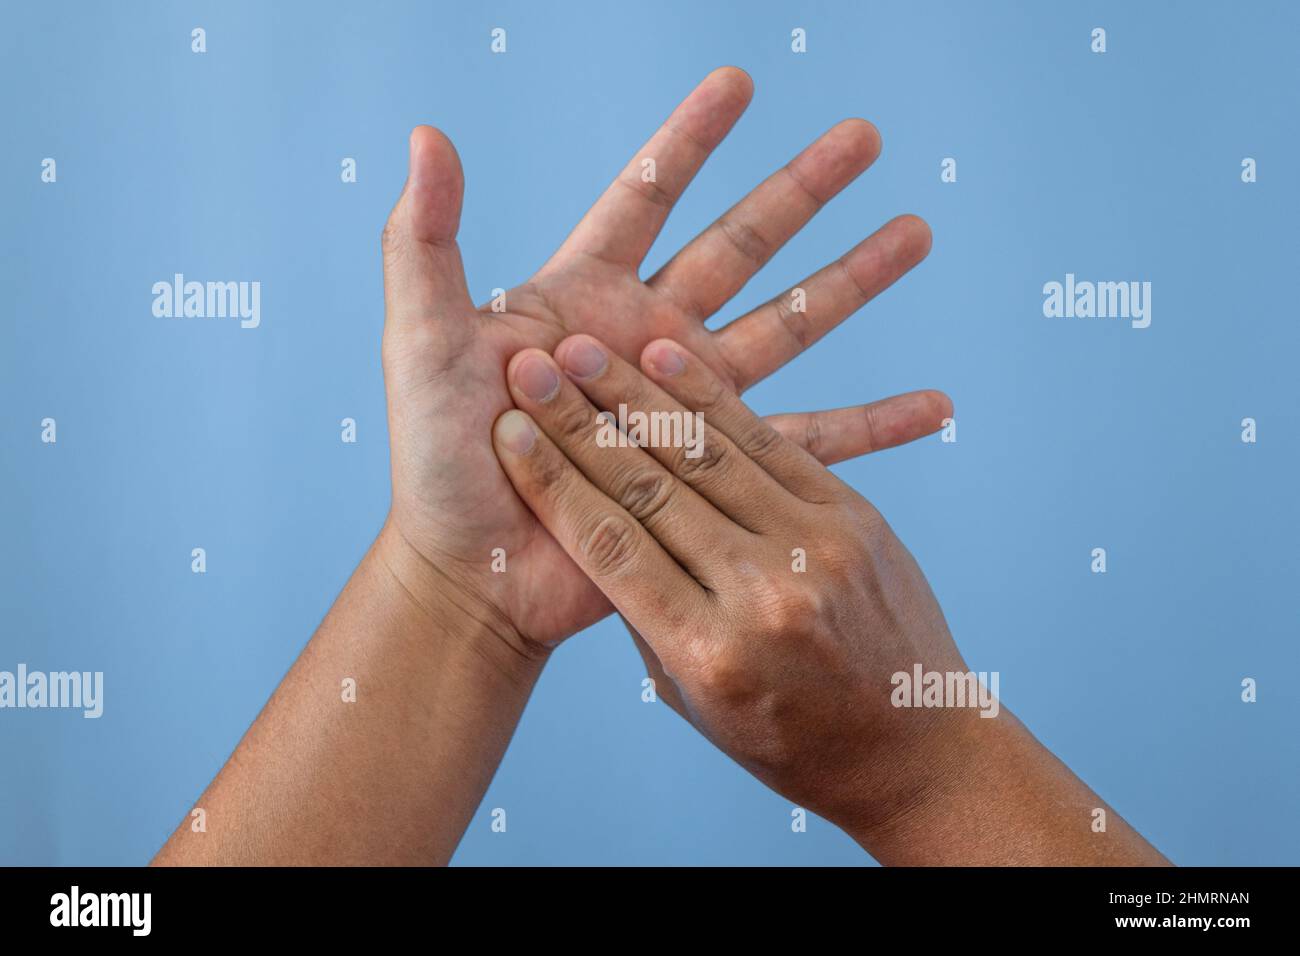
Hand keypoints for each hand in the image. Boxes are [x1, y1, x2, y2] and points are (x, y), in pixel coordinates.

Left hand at [378, 67, 946, 657]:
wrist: (474, 571)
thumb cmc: (437, 460)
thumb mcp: (422, 343)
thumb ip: (425, 242)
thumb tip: (429, 133)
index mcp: (583, 297)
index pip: (647, 195)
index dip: (692, 139)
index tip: (741, 83)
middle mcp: (645, 340)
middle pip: (741, 246)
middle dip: (803, 190)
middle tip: (866, 139)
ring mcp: (685, 405)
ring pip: (789, 326)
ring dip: (853, 281)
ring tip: (916, 233)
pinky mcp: (713, 473)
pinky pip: (806, 442)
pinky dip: (872, 427)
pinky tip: (931, 407)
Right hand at [490, 335, 1168, 864]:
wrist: (919, 751)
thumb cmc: (790, 740)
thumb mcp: (695, 702)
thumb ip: (649, 617)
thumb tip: (600, 530)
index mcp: (712, 654)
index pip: (611, 548)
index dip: (553, 483)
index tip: (509, 433)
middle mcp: (766, 593)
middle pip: (650, 488)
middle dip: (579, 422)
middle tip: (529, 369)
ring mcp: (818, 546)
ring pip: (707, 452)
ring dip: (636, 394)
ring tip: (584, 350)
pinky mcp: (854, 515)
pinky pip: (772, 440)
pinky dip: (713, 398)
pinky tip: (668, 357)